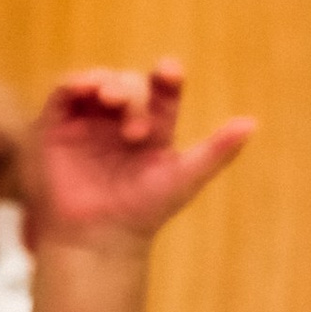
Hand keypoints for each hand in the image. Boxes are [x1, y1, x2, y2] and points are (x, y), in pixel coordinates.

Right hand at [18, 62, 254, 250]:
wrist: (98, 240)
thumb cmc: (143, 212)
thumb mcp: (184, 179)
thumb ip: (217, 152)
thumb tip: (252, 123)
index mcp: (154, 128)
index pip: (163, 93)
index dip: (167, 79)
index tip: (170, 71)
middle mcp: (120, 120)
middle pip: (129, 86)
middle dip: (133, 94)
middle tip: (135, 128)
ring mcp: (89, 122)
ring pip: (98, 83)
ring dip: (105, 82)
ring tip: (110, 98)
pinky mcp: (58, 126)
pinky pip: (64, 94)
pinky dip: (73, 84)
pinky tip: (83, 88)